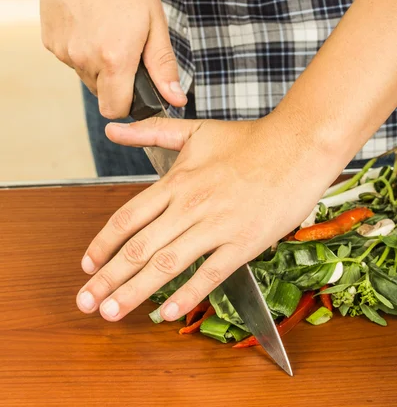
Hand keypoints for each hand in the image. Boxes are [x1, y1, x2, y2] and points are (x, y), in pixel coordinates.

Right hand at [40, 0, 185, 117]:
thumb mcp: (155, 21)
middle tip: (125, 45)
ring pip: (84, 74)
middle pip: (101, 93)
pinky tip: (88, 19)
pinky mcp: (49, 39)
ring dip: (97, 62)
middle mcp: (84, 59)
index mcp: (114, 59)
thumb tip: (175, 98)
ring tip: (106, 26)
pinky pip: (69, 56)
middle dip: (115, 79)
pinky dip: (80, 47)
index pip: (116, 109)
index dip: (128, 103)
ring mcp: (63, 50)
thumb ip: (163, 65)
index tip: (136, 87)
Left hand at [76, 113, 337, 321]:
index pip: (127, 218)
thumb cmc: (248, 140)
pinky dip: (186, 296)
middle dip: (107, 279)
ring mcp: (217, 226)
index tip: (87, 265)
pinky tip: (167, 313)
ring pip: (166, 264)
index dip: (102, 244)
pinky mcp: (244, 242)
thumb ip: (150, 131)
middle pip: (138, 248)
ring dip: (134, 292)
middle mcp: (190, 206)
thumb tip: (113, 129)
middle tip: (84, 302)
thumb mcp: (194, 132)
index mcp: (177, 181)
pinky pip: (209, 274)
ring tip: (111, 312)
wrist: (297, 147)